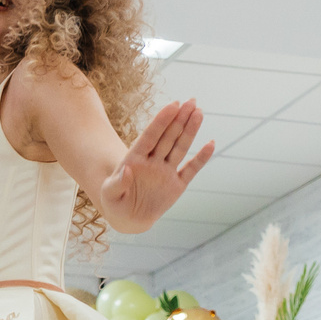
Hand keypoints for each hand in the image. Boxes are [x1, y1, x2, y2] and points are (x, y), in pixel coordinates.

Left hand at [100, 101, 212, 230]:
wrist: (129, 218)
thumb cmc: (115, 203)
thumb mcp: (109, 194)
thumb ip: (117, 183)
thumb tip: (126, 169)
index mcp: (135, 159)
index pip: (150, 136)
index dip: (161, 120)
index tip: (173, 105)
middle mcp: (153, 161)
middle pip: (168, 136)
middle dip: (179, 119)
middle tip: (191, 101)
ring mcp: (166, 171)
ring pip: (180, 147)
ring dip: (190, 130)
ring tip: (199, 112)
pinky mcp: (177, 185)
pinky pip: (191, 169)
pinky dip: (201, 158)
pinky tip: (211, 144)